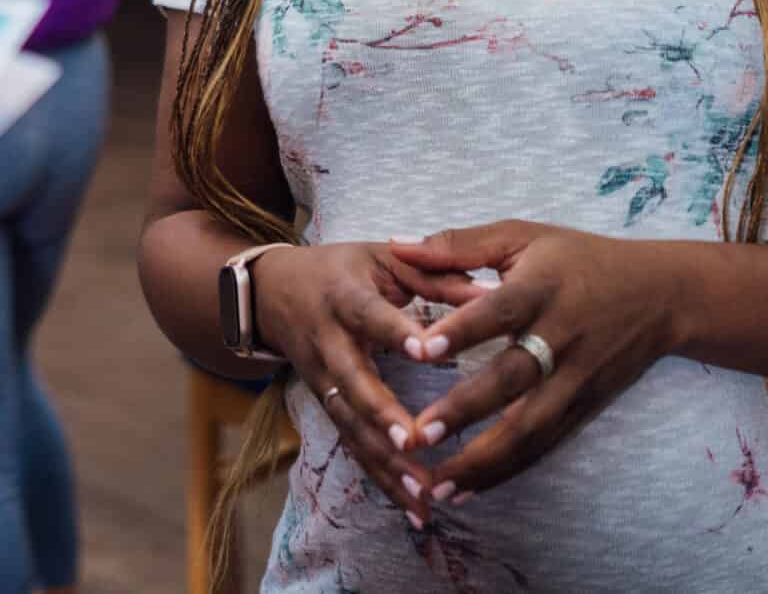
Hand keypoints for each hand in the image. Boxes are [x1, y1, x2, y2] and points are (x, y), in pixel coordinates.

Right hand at [249, 242, 477, 527]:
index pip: (370, 316)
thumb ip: (437, 275)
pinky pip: (354, 447)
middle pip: (352, 384)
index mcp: (344, 297)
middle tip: (416, 443)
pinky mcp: (328, 408)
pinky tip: (415, 509)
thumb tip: (495, 294)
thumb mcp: (384, 257)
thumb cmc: (341, 269)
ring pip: (352, 427)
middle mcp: (329, 343)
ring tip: (424, 493)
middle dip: (382, 416)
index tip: (429, 352)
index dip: (396, 333)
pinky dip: (382, 480)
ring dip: (386, 463)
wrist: (272, 293)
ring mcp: (323, 381)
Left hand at [387, 222, 682, 501]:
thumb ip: (456, 245)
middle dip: (466, 410)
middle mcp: (561, 338)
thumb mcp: (522, 236)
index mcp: (541, 289)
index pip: (500, 311)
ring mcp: (576, 380)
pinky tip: (468, 488)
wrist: (661, 295)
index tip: (422, 351)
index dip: (463, 330)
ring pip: (530, 427)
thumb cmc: (580, 259)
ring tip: (436, 483)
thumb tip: (395, 246)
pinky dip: (507, 470)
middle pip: (514, 379)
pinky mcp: (584, 409)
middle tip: (418, 434)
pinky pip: (543, 445)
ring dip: (483, 460)